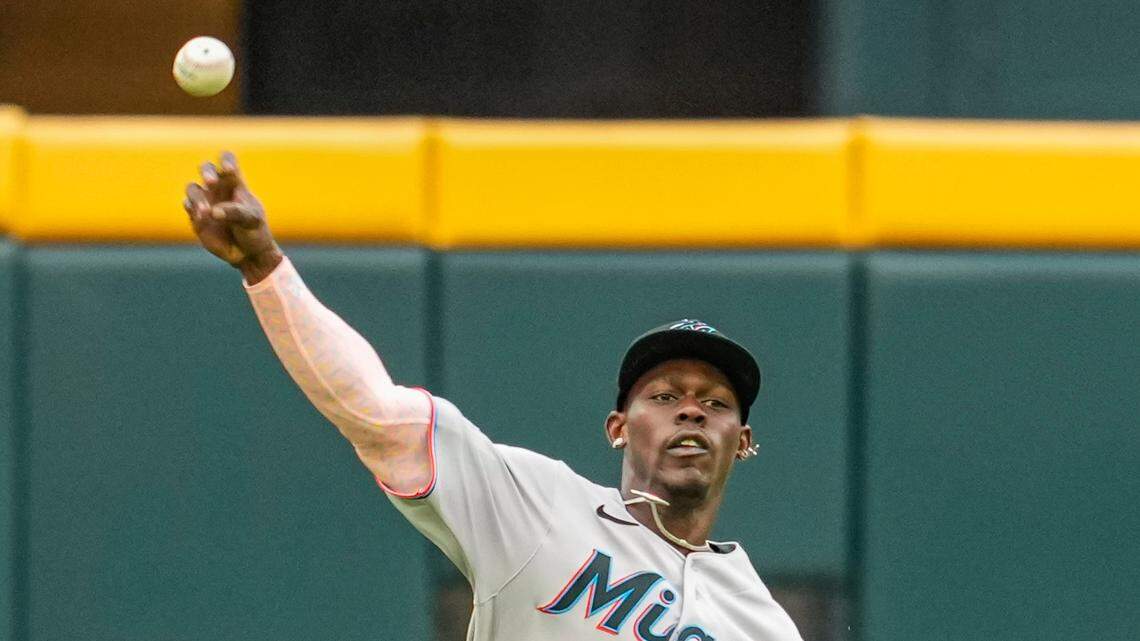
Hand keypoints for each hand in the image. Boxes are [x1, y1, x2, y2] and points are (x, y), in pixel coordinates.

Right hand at [183, 151, 281, 282]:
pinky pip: (188, 206)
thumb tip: (213, 211)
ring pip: (192, 188)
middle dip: (207, 172)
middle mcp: (218, 189)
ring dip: (197, 197)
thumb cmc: (254, 232)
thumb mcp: (252, 220)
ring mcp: (205, 201)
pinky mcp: (196, 216)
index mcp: (235, 183)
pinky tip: (203, 218)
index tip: (229, 170)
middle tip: (211, 182)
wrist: (248, 254)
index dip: (226, 160)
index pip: (227, 160)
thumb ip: (235, 213)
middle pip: (206, 168)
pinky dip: (193, 209)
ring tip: (206, 212)